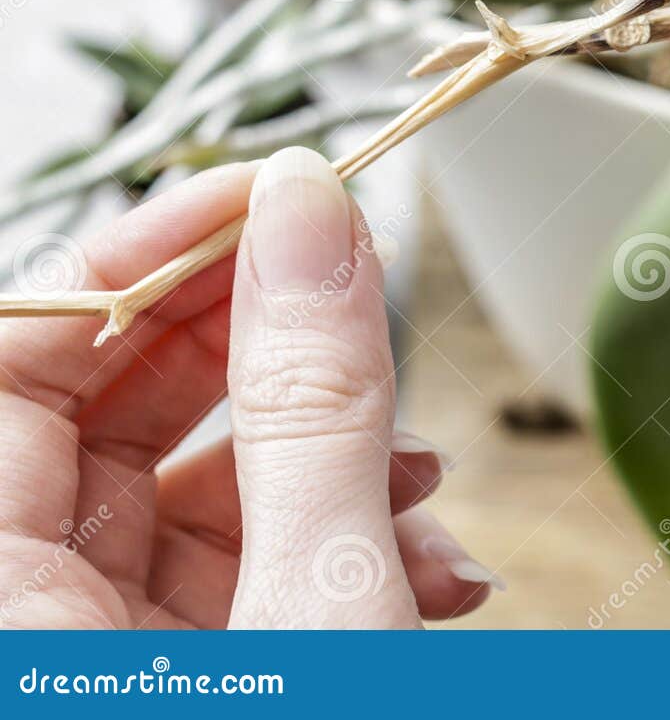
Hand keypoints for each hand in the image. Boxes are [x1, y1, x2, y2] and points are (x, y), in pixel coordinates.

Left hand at [0, 147, 499, 628]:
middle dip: (262, 345)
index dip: (136, 259)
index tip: (268, 198)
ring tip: (427, 479)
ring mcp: (122, 652)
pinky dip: (351, 540)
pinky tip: (432, 565)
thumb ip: (312, 410)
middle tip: (355, 284)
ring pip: (205, 488)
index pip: (17, 358)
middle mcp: (42, 625)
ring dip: (341, 459)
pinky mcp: (208, 667)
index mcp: (7, 613)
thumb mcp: (320, 606)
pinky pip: (256, 563)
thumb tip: (308, 214)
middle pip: (112, 411)